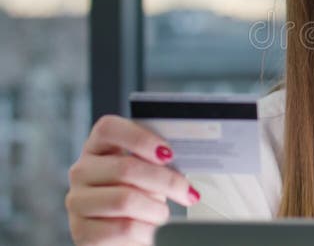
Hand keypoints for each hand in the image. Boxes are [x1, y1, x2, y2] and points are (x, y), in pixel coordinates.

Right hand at [65, 114, 199, 245]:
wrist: (125, 235)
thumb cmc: (141, 198)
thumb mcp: (150, 173)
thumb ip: (158, 160)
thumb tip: (176, 158)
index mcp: (98, 148)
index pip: (108, 129)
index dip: (140, 138)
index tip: (167, 153)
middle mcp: (82, 171)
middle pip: (125, 167)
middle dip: (165, 180)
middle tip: (185, 191)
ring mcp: (78, 201)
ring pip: (126, 200)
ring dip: (156, 209)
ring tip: (162, 214)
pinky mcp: (82, 231)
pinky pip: (123, 228)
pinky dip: (146, 230)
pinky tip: (148, 229)